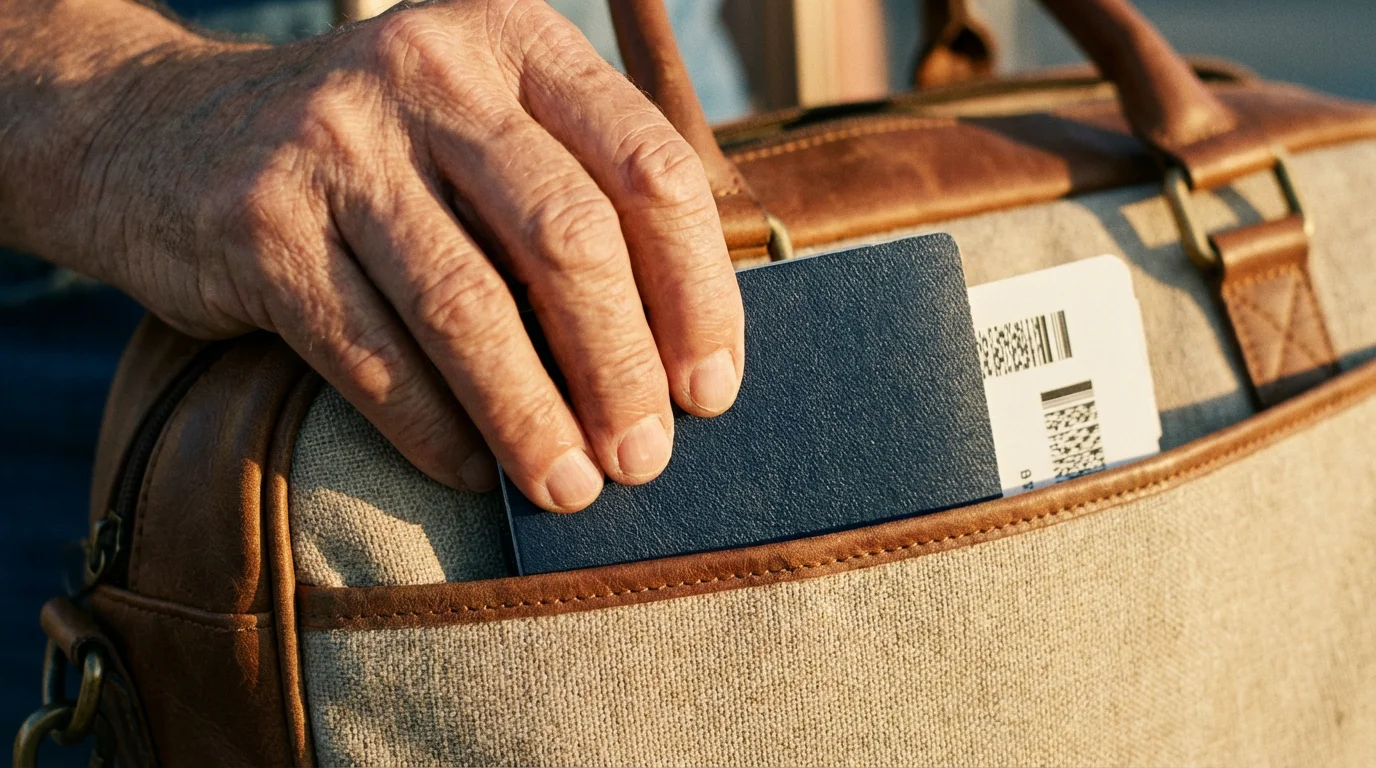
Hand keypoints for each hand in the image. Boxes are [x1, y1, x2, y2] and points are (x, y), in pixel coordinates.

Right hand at [57, 0, 745, 510]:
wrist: (163, 136)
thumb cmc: (374, 158)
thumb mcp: (480, 129)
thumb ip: (574, 200)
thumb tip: (679, 359)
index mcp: (515, 40)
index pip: (648, 168)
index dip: (697, 292)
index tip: (711, 389)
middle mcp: (431, 71)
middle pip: (568, 238)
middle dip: (621, 367)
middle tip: (647, 457)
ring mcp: (337, 143)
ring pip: (469, 307)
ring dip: (533, 418)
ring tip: (573, 487)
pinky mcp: (262, 225)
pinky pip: (373, 356)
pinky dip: (434, 431)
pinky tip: (472, 475)